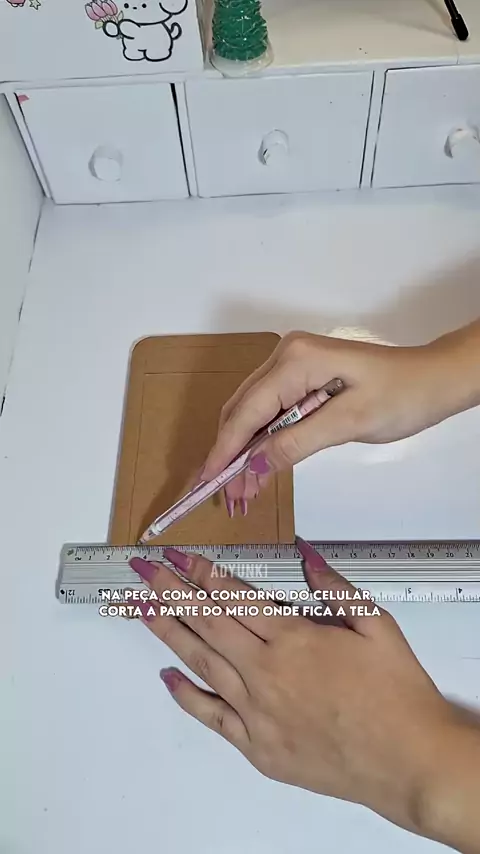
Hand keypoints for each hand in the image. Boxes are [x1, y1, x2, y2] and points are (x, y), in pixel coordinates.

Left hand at [129, 540, 463, 842]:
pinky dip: (185, 695)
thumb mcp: (376, 625)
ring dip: (169, 632)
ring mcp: (256, 712)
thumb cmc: (396, 693)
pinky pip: (211, 716)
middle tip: (144, 571)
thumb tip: (304, 553)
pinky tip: (166, 676)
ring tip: (142, 607)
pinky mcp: (257, 748)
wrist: (408, 761)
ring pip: (201, 663)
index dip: (201, 572)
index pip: (233, 595)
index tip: (177, 555)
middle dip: (171, 591)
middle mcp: (265, 672)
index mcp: (293, 638)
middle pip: (206, 623)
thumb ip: (334, 586)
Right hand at [199, 328, 473, 508]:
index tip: (207, 482)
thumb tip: (254, 465)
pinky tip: (260, 466)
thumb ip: (296, 443)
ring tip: (242, 490)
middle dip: (231, 454)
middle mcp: (285, 356)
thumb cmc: (402, 395)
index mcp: (295, 360)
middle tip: (227, 495)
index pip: (247, 411)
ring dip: (245, 450)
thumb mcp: (348, 423)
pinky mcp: (301, 378)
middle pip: (242, 410)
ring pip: (252, 412)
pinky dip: (263, 440)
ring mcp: (292, 365)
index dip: (225, 449)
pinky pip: (271, 410)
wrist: (434, 379)